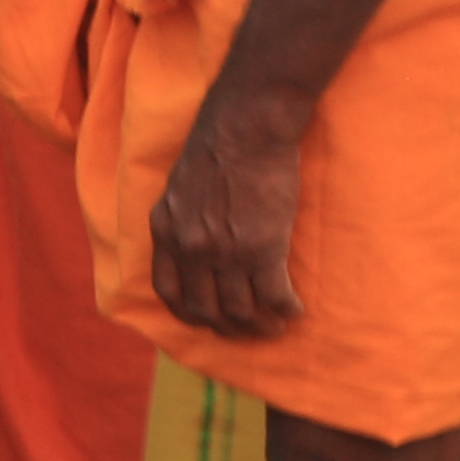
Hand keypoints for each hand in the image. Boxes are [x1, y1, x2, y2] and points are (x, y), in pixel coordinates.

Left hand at [147, 93, 306, 339]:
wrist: (245, 129)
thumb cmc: (216, 151)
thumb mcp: (177, 190)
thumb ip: (179, 223)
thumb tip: (188, 247)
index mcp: (165, 232)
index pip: (169, 292)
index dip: (189, 314)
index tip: (207, 320)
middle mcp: (190, 248)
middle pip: (205, 310)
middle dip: (228, 328)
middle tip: (248, 330)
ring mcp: (225, 252)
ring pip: (240, 310)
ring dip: (260, 326)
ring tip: (275, 325)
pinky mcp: (263, 248)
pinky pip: (273, 296)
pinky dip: (286, 309)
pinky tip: (295, 310)